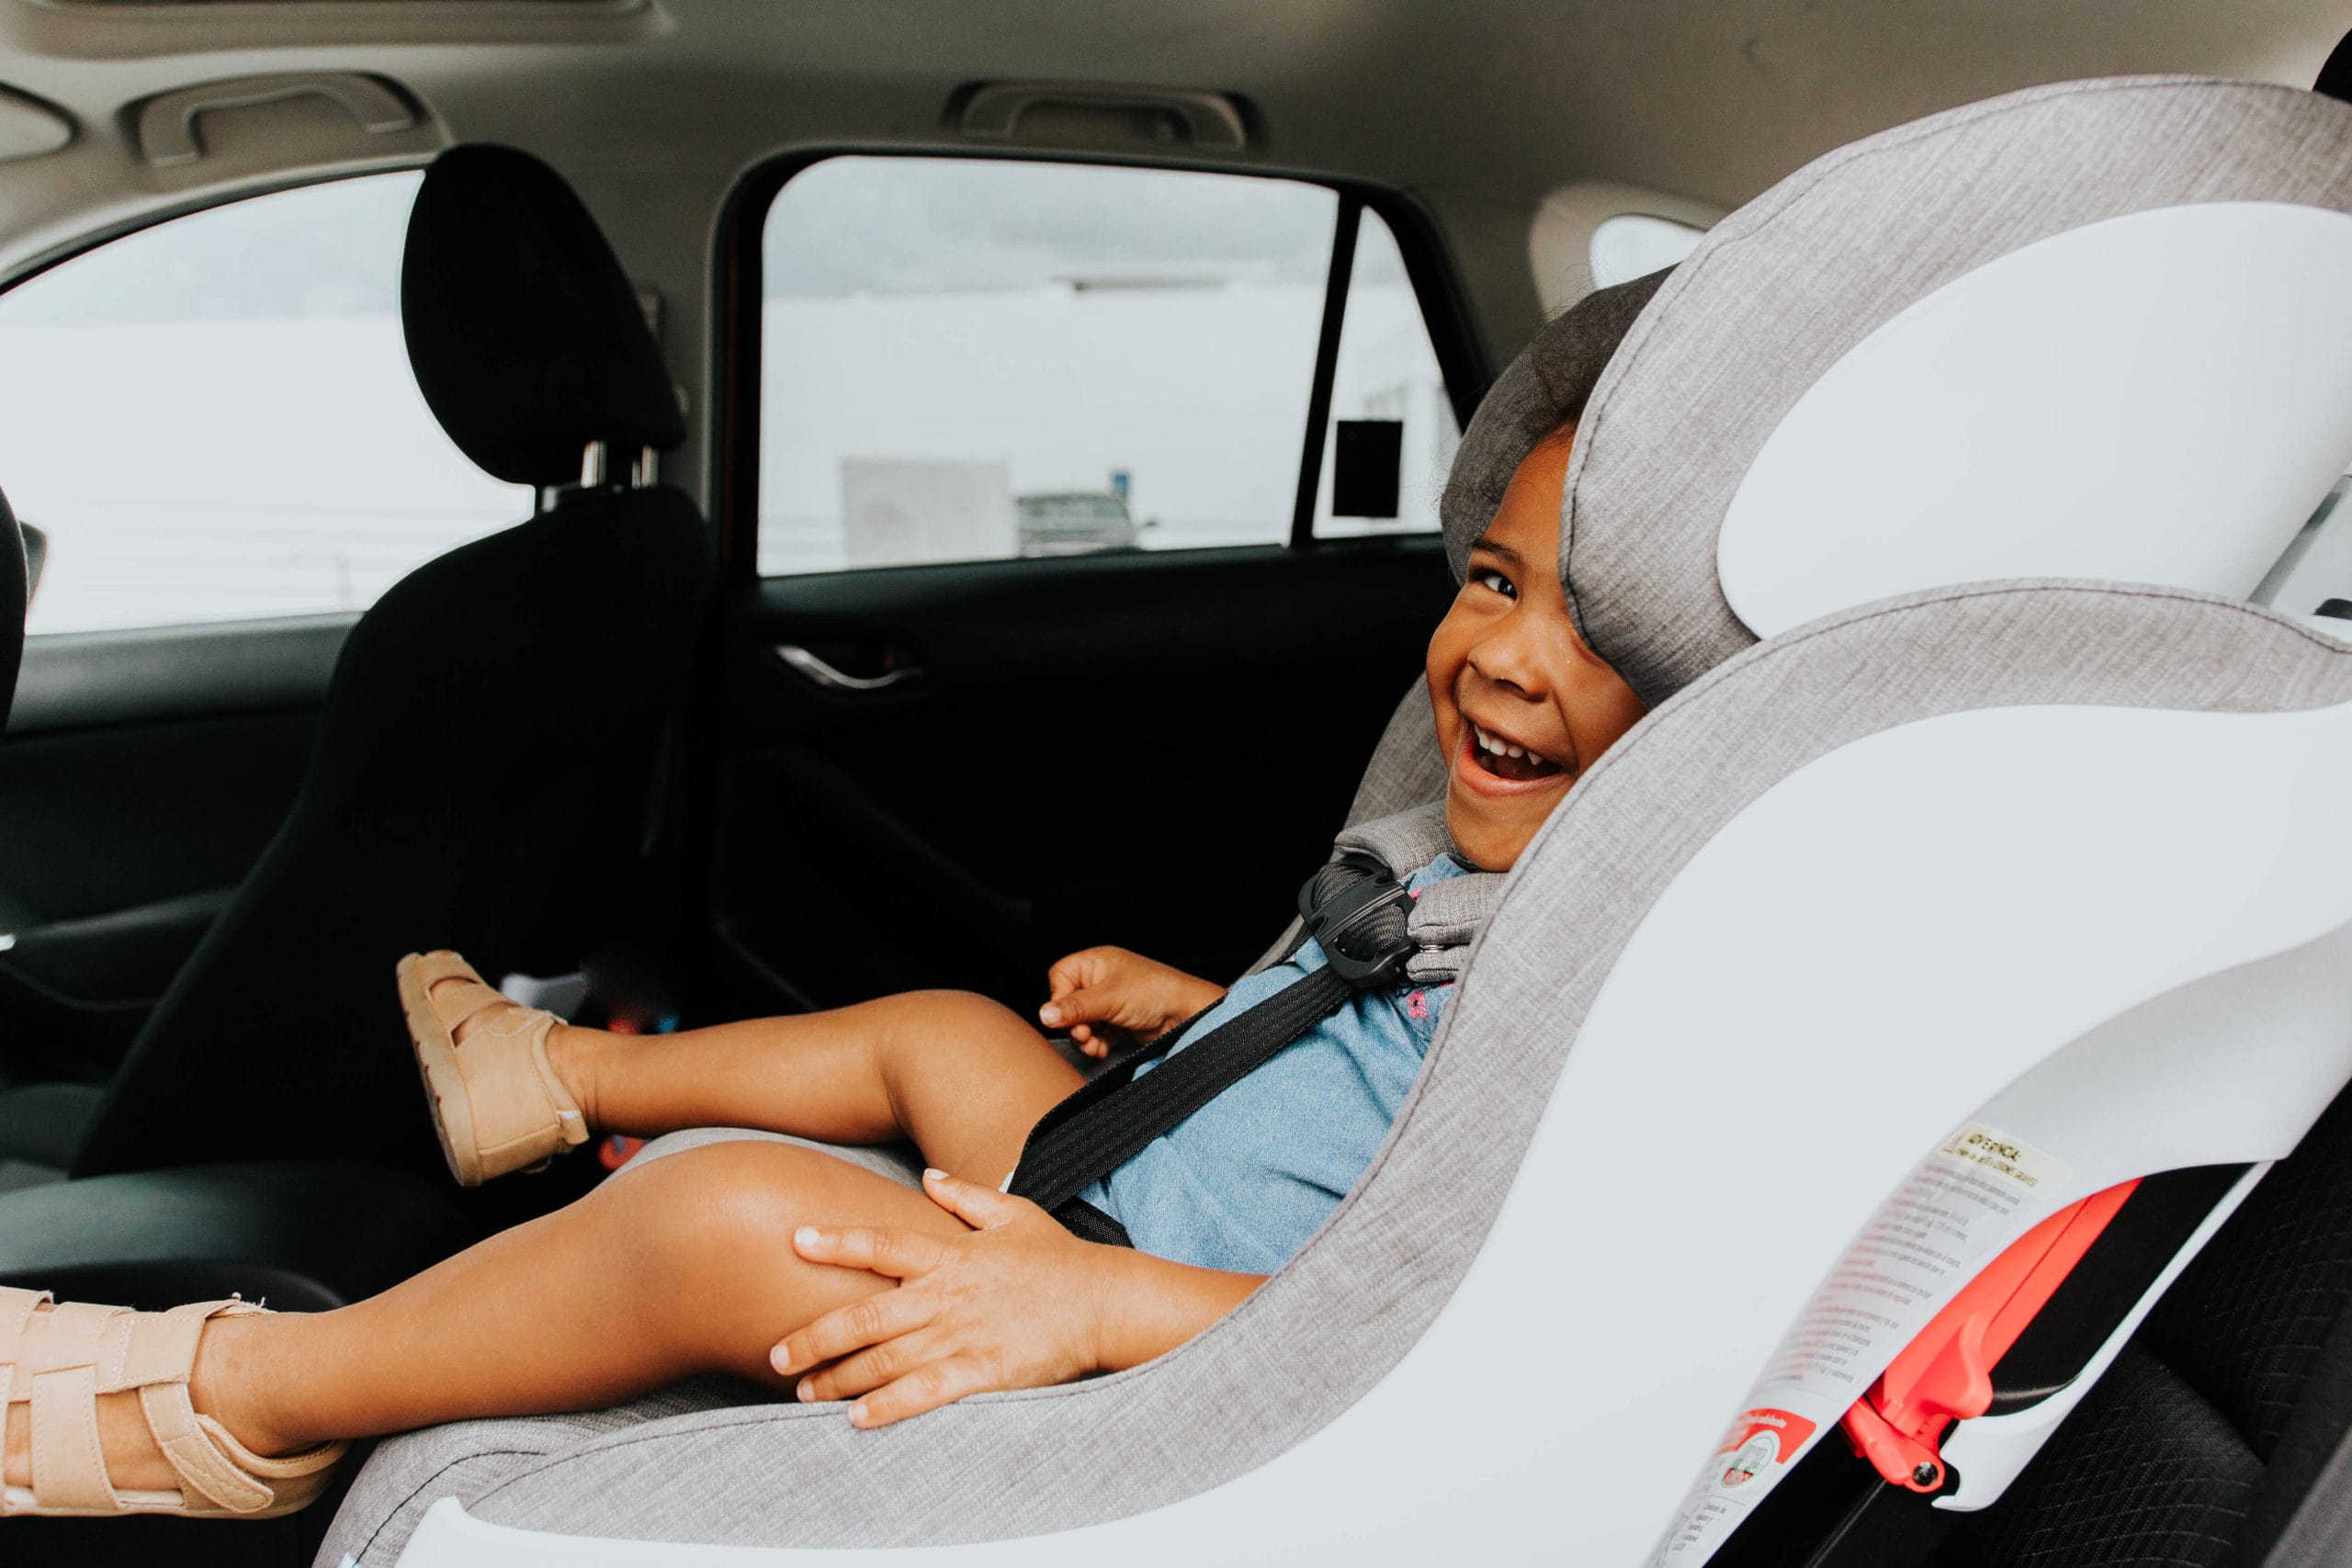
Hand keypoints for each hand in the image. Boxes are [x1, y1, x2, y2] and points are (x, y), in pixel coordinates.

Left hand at [773, 1169, 1110, 1425]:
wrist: (1107, 1301)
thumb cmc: (1061, 1261)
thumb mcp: (1015, 1215)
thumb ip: (966, 1197)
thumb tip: (928, 1177)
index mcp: (952, 1255)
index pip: (883, 1244)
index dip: (838, 1241)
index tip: (796, 1240)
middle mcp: (948, 1294)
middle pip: (866, 1314)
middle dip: (815, 1336)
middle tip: (777, 1354)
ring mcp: (964, 1334)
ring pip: (886, 1358)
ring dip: (839, 1377)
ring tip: (804, 1392)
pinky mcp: (984, 1371)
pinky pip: (926, 1392)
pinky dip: (889, 1406)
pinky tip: (857, 1418)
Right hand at [1038, 946, 1224, 1057]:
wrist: (1185, 1015)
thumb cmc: (1156, 992)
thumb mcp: (1109, 998)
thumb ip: (1075, 1007)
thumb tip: (1045, 1014)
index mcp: (1096, 962)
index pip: (1060, 977)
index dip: (1059, 999)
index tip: (1066, 1016)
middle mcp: (1101, 980)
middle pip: (1068, 1004)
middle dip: (1074, 1023)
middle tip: (1083, 1033)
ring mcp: (1109, 1002)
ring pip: (1080, 1023)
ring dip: (1084, 1037)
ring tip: (1093, 1043)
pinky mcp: (1117, 1022)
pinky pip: (1095, 1034)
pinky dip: (1095, 1044)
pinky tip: (1101, 1048)